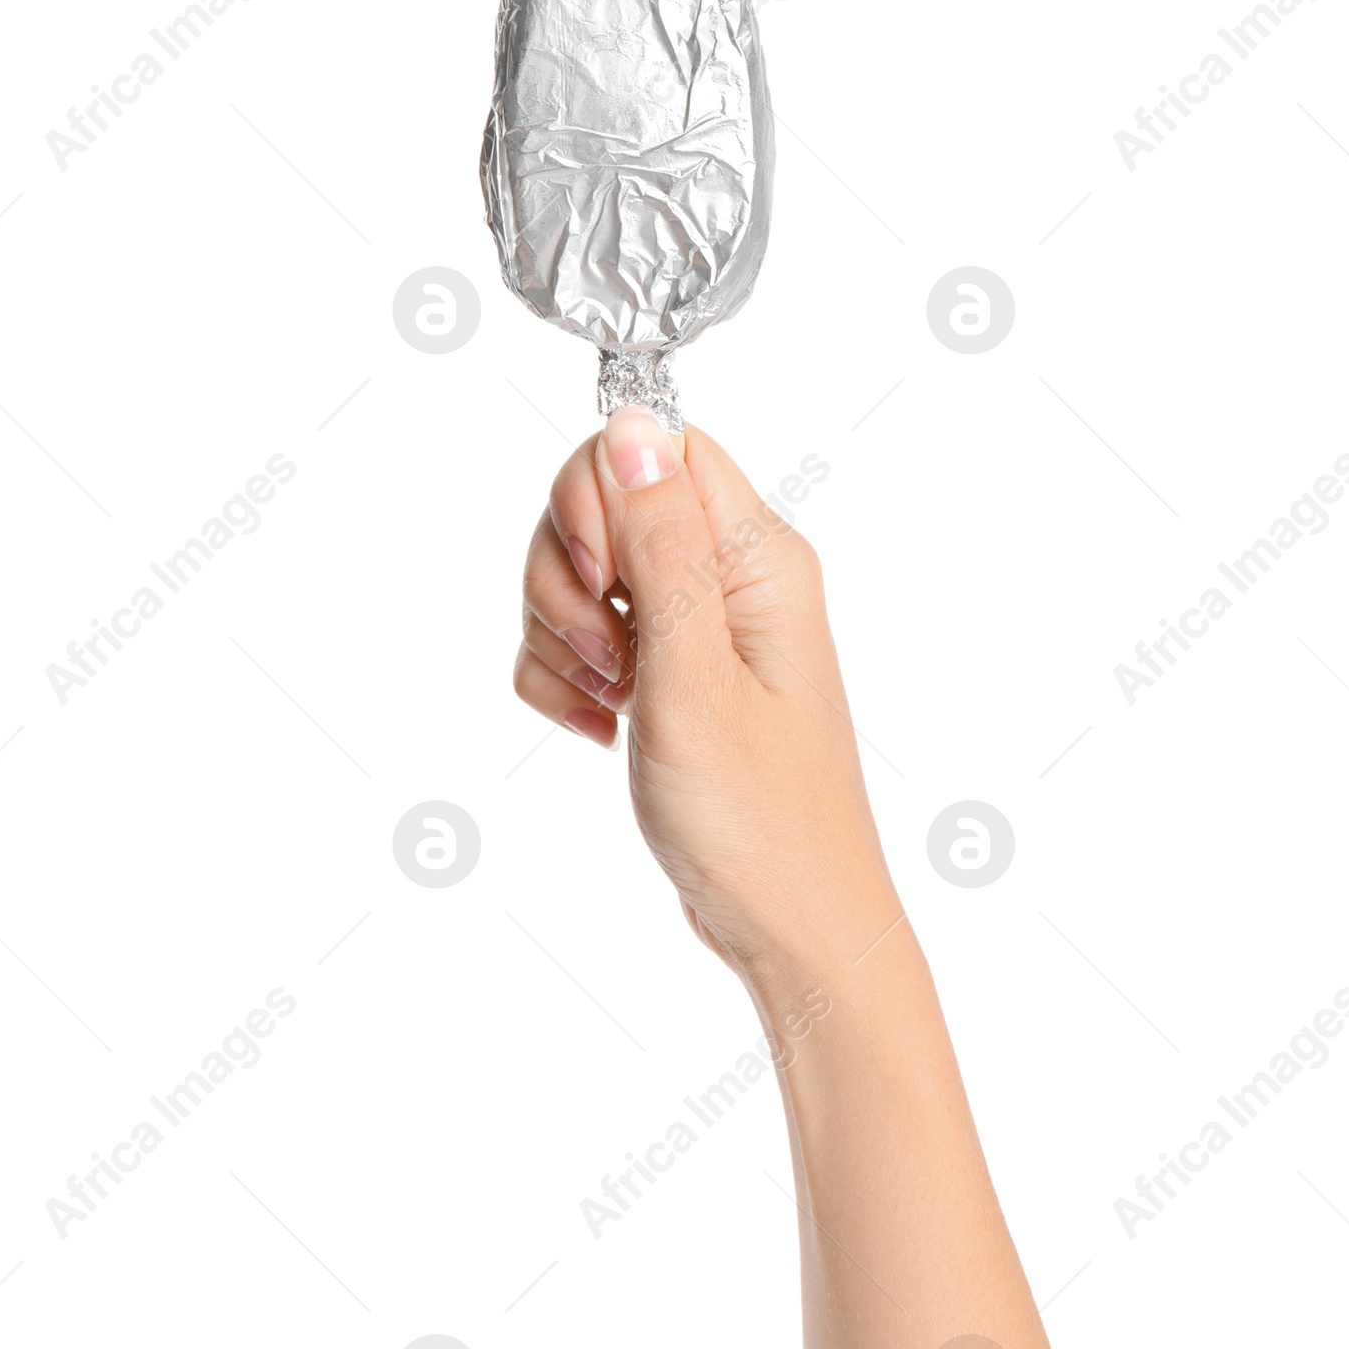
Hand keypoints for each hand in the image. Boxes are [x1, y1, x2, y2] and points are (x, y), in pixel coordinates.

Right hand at [514, 407, 901, 989]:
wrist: (790, 928)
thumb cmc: (761, 820)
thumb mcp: (695, 677)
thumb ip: (660, 546)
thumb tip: (634, 421)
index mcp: (758, 557)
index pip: (656, 445)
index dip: (598, 498)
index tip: (601, 582)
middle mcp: (730, 577)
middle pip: (601, 505)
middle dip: (565, 580)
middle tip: (608, 659)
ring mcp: (695, 627)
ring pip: (578, 577)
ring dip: (559, 638)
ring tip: (607, 704)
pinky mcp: (666, 675)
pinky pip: (580, 642)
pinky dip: (564, 682)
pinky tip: (595, 731)